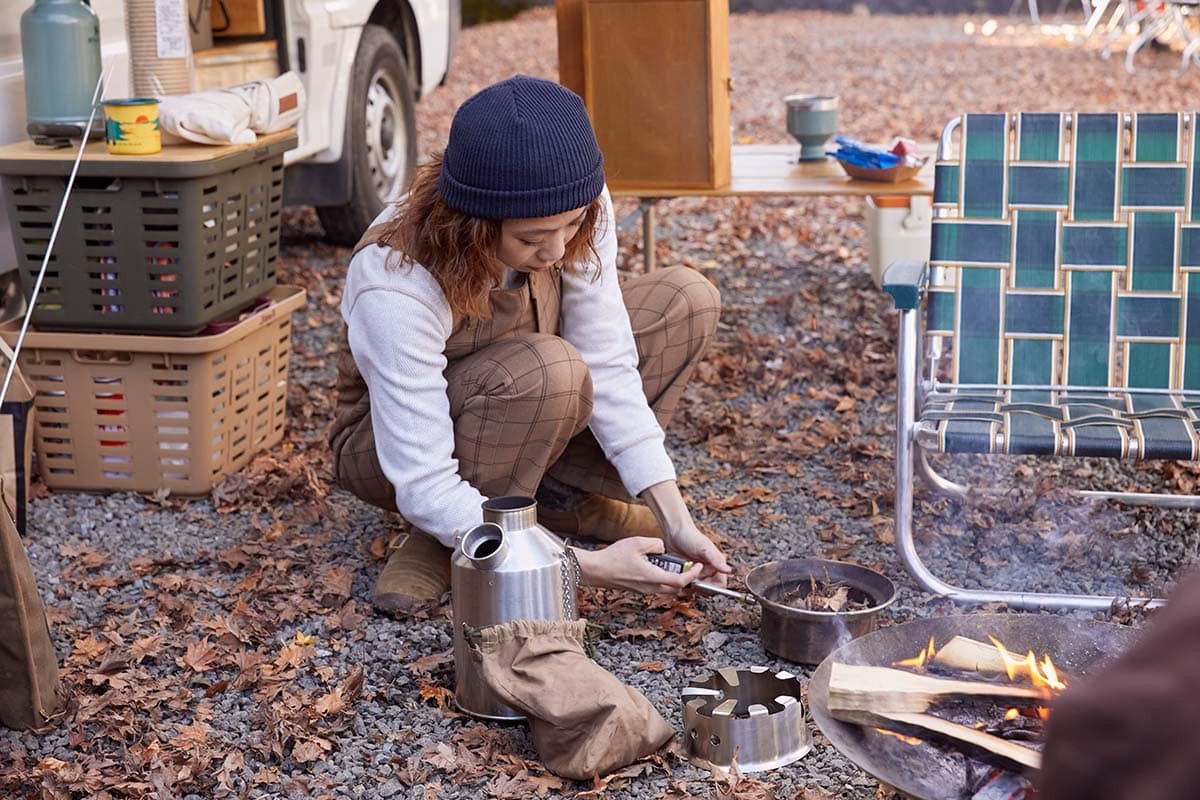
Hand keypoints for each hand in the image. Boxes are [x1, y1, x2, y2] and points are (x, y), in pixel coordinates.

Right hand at [573, 537, 703, 594]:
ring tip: (673, 565)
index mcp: (652, 577)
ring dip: (674, 579)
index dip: (693, 574)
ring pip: (666, 589)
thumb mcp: (637, 542)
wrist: (596, 570)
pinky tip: (657, 567)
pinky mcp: (638, 590)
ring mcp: (643, 591)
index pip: (680, 581)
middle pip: (676, 589)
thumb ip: (656, 544)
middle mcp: (650, 588)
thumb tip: (662, 548)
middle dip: (686, 579)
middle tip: (689, 567)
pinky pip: (656, 587)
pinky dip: (663, 580)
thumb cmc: (613, 557)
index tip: (698, 566)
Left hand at [641, 480, 732, 586]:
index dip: (712, 587)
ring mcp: (695, 573)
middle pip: (706, 589)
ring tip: (681, 575)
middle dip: (698, 587)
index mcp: (715, 565)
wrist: (673, 532)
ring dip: (688, 586)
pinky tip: (676, 576)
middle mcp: (706, 571)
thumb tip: (728, 570)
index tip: (702, 584)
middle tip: (689, 579)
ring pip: (694, 588)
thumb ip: (716, 559)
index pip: (720, 584)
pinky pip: (684, 584)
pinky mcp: (684, 574)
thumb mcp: (704, 548)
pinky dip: (680, 583)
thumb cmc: (691, 536)